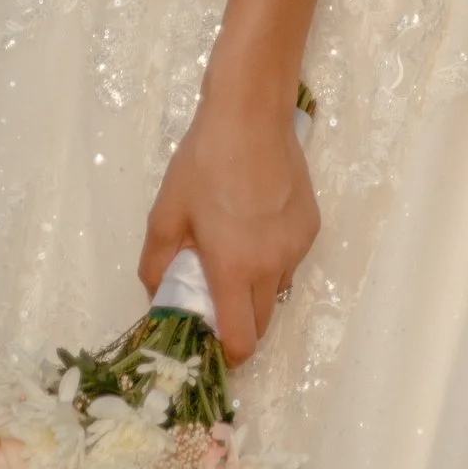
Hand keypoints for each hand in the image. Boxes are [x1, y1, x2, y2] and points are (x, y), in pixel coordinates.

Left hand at [138, 92, 318, 364]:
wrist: (252, 115)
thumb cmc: (204, 163)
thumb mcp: (165, 213)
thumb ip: (156, 265)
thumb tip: (159, 297)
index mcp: (234, 268)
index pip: (242, 340)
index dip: (227, 353)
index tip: (212, 343)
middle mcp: (272, 265)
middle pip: (262, 323)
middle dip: (240, 323)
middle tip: (216, 295)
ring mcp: (296, 246)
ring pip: (277, 289)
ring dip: (256, 288)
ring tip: (236, 250)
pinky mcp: (311, 226)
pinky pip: (290, 259)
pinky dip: (273, 257)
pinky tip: (256, 223)